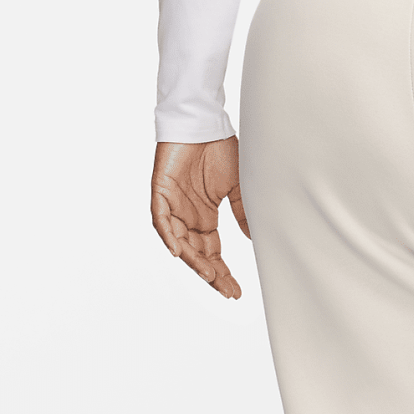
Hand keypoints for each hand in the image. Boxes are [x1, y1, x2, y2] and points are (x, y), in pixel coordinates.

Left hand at [151, 137, 248, 297]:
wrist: (204, 122)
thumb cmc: (220, 149)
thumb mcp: (238, 188)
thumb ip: (243, 214)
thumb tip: (254, 240)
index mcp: (204, 216)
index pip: (212, 252)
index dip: (222, 273)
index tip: (235, 291)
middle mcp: (187, 215)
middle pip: (196, 253)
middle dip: (210, 274)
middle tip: (225, 291)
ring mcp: (172, 205)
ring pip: (179, 242)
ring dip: (193, 261)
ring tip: (209, 276)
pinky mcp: (160, 191)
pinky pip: (161, 221)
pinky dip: (169, 236)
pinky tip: (179, 252)